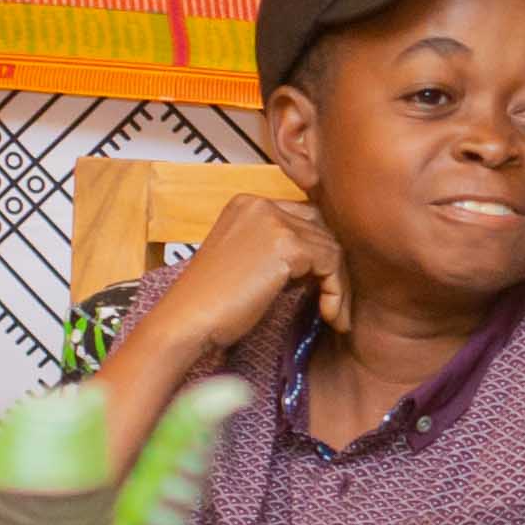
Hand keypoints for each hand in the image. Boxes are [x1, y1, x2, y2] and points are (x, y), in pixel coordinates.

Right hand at [159, 186, 337, 360]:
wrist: (187, 320)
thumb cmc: (213, 303)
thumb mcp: (248, 264)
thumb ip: (281, 252)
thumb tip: (326, 260)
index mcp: (247, 204)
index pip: (304, 218)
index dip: (319, 253)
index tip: (323, 287)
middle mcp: (260, 204)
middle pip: (321, 229)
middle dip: (333, 268)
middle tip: (334, 303)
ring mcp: (273, 221)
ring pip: (331, 247)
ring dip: (337, 285)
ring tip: (334, 315)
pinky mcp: (285, 245)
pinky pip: (331, 264)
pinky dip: (336, 292)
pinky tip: (329, 315)